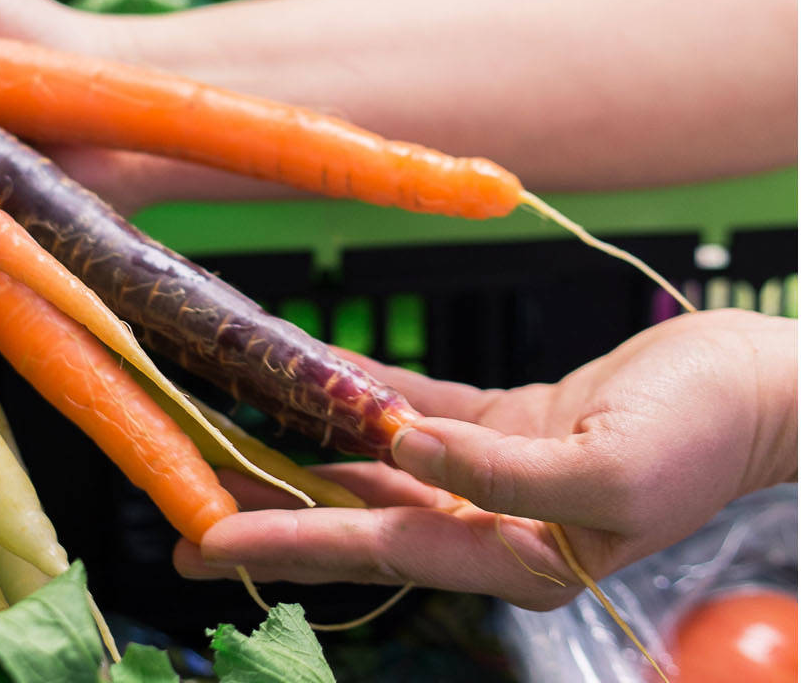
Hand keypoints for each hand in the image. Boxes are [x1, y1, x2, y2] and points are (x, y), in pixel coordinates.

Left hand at [174, 309, 797, 609]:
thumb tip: (402, 453)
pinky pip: (410, 408)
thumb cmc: (701, 436)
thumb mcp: (606, 470)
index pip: (368, 547)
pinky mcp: (502, 426)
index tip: (203, 540)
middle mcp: (485, 521)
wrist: (760, 389)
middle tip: (179, 498)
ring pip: (369, 462)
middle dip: (266, 506)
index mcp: (507, 553)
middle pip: (350, 514)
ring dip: (299, 449)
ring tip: (221, 439)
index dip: (281, 544)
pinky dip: (359, 391)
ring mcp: (488, 474)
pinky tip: (306, 369)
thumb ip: (498, 475)